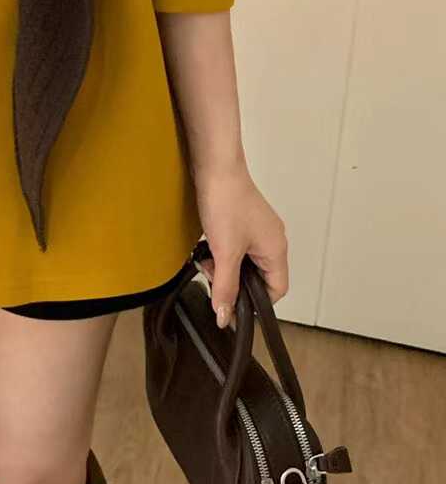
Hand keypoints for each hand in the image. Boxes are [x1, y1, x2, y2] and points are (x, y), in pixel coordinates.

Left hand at [192, 167, 289, 329]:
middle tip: (214, 276)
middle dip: (234, 281)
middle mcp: (272, 240)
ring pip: (244, 262)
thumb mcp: (224, 252)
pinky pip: (235, 246)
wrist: (215, 167)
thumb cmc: (227, 201)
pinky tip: (206, 245)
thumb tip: (225, 316)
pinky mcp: (243, 220)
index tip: (233, 305)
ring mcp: (258, 229)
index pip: (277, 291)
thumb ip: (225, 287)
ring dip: (224, 265)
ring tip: (207, 258)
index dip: (256, 303)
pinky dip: (221, 250)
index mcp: (276, 250)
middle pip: (259, 277)